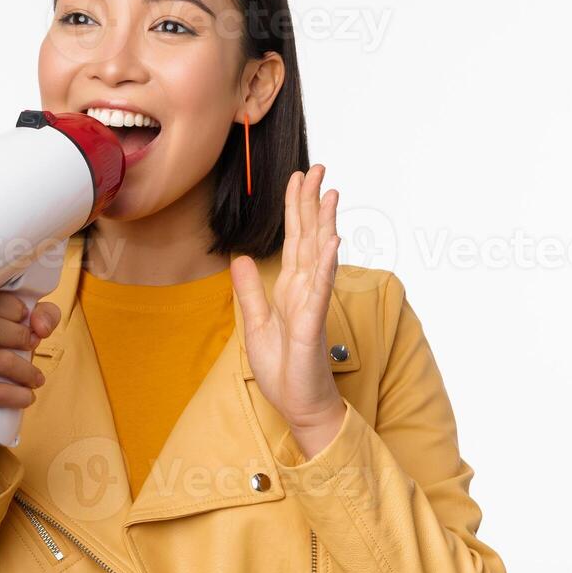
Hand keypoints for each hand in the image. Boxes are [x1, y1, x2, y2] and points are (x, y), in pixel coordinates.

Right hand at [0, 291, 61, 492]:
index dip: (12, 307)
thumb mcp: (16, 337)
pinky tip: (26, 397)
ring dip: (27, 371)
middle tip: (33, 346)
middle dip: (21, 336)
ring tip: (35, 379)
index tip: (26, 319)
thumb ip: (39, 316)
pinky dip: (20, 395)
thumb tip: (41, 325)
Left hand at [231, 165, 347, 459]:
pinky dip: (324, 264)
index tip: (298, 179)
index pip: (294, 240)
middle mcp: (304, 290)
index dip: (295, 209)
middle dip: (311, 203)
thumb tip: (241, 258)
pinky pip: (319, 289)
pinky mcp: (312, 324)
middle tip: (317, 168)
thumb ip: (249, 291)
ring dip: (325, 223)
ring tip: (330, 193)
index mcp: (290, 289)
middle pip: (308, 238)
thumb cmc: (283, 369)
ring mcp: (311, 305)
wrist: (298, 404)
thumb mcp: (254, 325)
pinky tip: (331, 241)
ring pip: (318, 255)